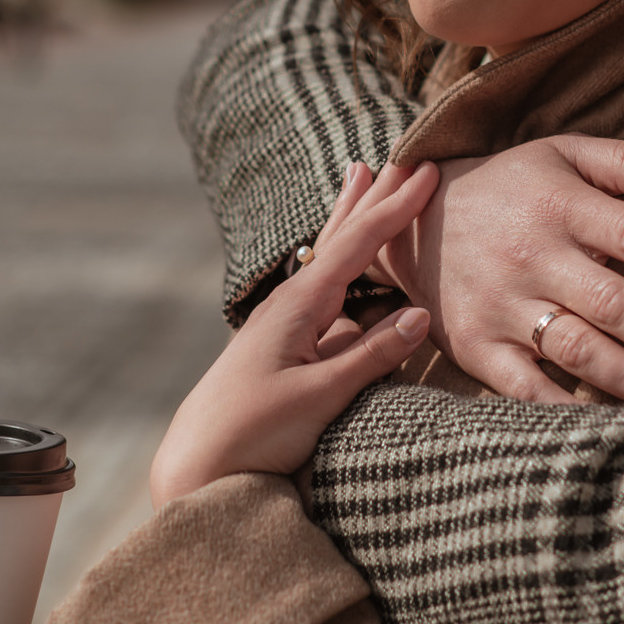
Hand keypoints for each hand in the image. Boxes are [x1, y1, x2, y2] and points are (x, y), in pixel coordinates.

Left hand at [149, 161, 436, 505]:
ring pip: (327, 256)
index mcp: (300, 305)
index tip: (427, 172)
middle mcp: (290, 303)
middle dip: (371, 197)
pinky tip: (337, 260)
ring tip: (359, 179)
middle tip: (398, 157)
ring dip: (350, 218)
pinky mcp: (282, 346)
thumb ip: (371, 356)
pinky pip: (323, 288)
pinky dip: (341, 261)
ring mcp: (284, 323)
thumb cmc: (253, 432)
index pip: (358, 243)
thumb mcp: (320, 397)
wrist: (196, 465)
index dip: (395, 207)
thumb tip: (419, 315)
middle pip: (339, 236)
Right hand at [369, 135, 623, 405]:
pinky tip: (613, 429)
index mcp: (559, 205)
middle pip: (612, 303)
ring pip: (577, 350)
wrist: (413, 222)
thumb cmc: (508, 187)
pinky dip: (567, 411)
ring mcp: (503, 307)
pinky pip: (526, 388)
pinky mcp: (479, 348)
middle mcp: (533, 256)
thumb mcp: (560, 153)